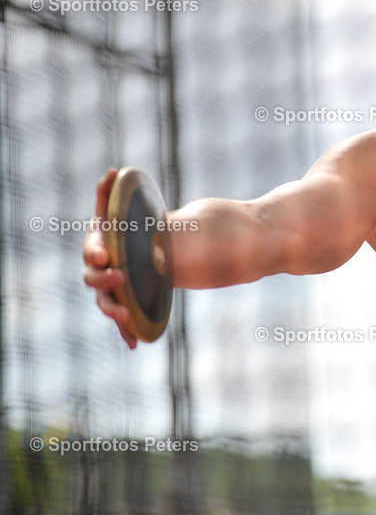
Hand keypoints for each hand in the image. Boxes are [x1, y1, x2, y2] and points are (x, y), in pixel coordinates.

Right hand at [82, 168, 137, 348]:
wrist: (144, 249)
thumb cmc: (129, 228)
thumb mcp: (123, 211)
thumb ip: (113, 195)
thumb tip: (113, 170)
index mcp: (99, 247)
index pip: (92, 250)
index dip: (97, 252)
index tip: (106, 254)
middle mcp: (100, 270)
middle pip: (94, 279)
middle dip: (105, 279)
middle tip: (120, 276)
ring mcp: (111, 289)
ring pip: (106, 302)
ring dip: (114, 310)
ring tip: (128, 315)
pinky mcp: (125, 304)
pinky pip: (123, 322)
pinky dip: (127, 333)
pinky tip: (135, 343)